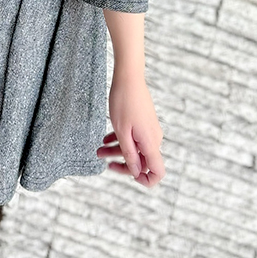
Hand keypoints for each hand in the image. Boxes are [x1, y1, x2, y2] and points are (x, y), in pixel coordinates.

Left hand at [98, 66, 164, 187]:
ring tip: (98, 150)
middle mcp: (153, 138)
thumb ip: (129, 153)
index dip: (146, 180)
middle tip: (103, 160)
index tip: (129, 175)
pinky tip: (105, 139)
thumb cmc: (123, 102)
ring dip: (117, 151)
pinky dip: (120, 140)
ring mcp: (149, 130)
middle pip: (142, 162)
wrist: (128, 77)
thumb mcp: (122, 131)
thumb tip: (136, 172)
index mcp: (150, 143)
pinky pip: (134, 138)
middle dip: (122, 163)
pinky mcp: (143, 122)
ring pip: (135, 148)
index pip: (157, 172)